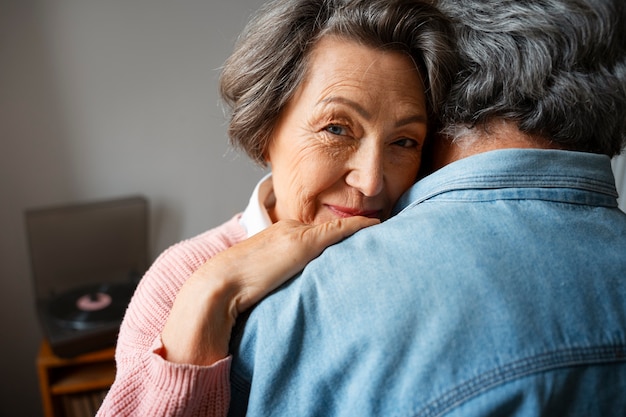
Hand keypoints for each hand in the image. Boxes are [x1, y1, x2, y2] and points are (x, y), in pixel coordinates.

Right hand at [161, 216, 378, 365]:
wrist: (220, 284)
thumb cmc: (234, 288)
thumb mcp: (259, 280)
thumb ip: (276, 278)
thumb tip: (284, 292)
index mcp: (278, 236)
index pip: (312, 232)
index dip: (334, 235)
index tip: (351, 239)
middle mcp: (289, 229)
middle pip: (326, 228)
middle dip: (349, 230)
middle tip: (376, 231)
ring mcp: (297, 233)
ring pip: (335, 228)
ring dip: (358, 229)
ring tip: (380, 230)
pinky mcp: (304, 242)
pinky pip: (339, 231)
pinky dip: (358, 227)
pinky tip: (375, 226)